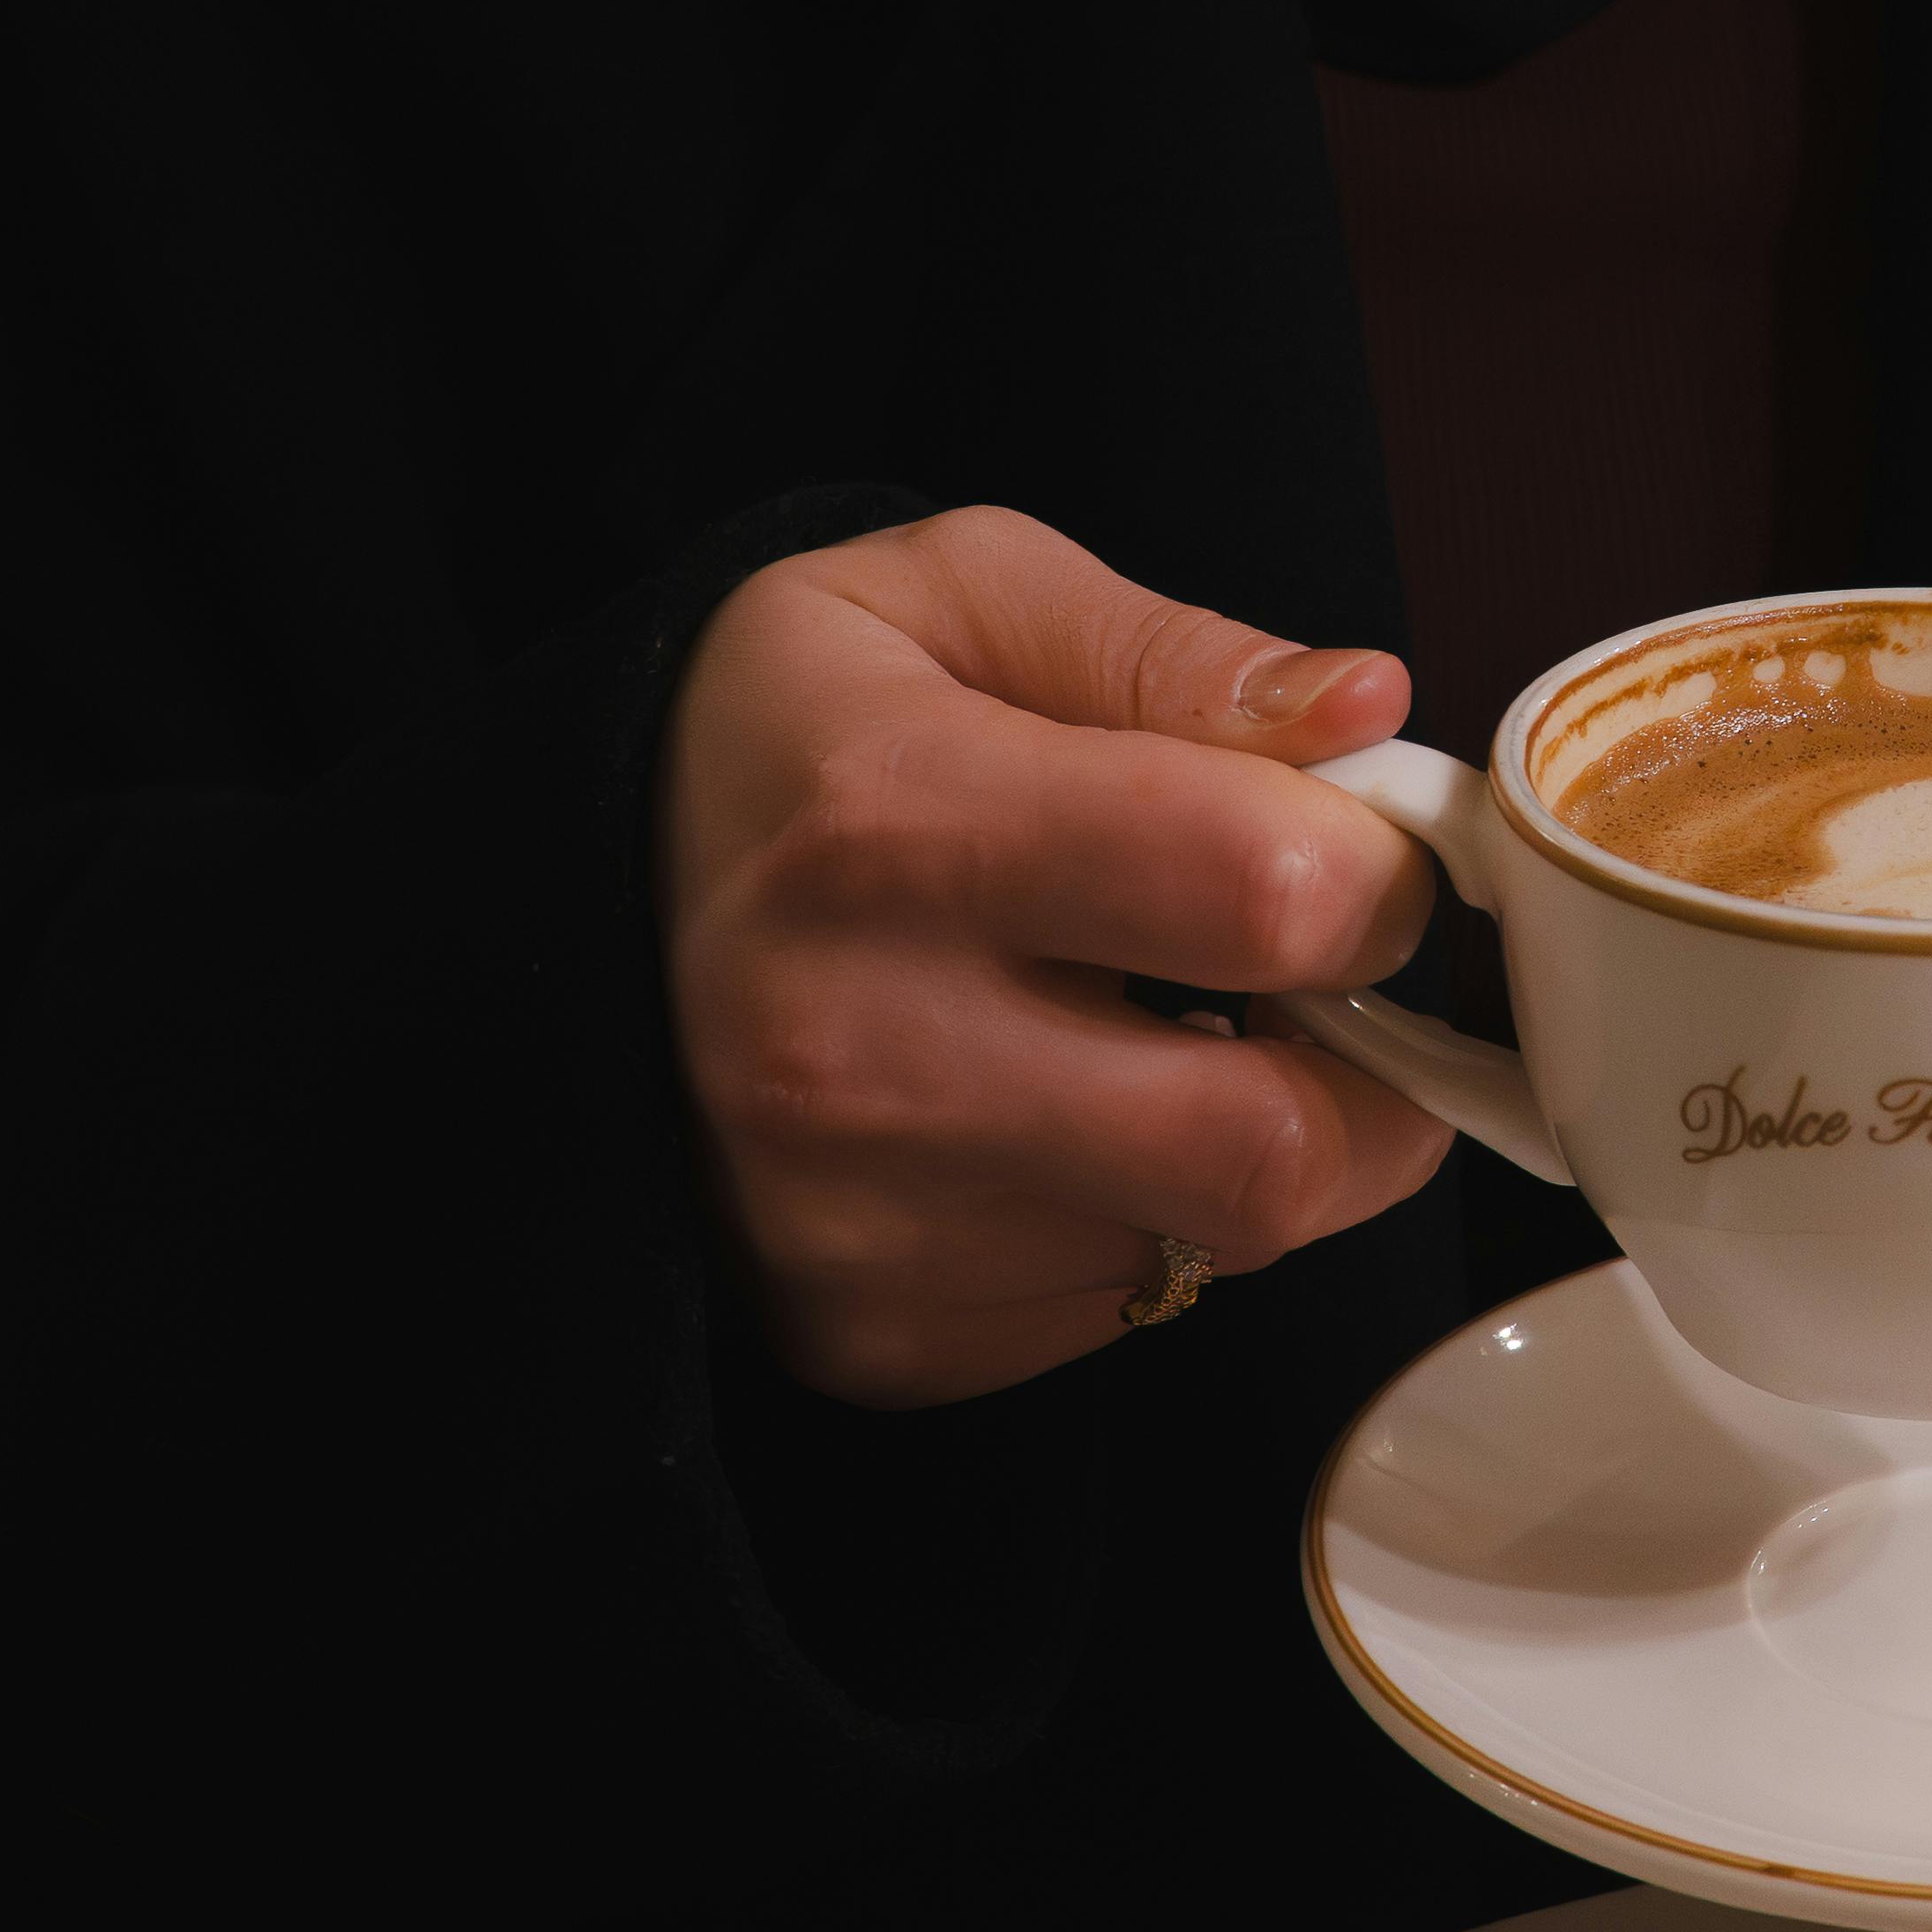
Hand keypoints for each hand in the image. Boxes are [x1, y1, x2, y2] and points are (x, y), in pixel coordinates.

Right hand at [659, 506, 1449, 1403]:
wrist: (554, 914)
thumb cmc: (785, 738)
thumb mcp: (951, 598)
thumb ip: (1170, 652)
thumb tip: (1367, 715)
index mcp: (900, 827)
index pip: (1266, 892)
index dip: (1377, 877)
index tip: (1353, 852)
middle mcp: (867, 1053)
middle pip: (1276, 1148)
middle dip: (1374, 1075)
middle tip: (1328, 992)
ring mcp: (863, 1224)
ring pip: (1220, 1243)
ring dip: (1254, 1142)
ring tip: (1160, 1031)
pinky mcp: (874, 1333)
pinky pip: (1124, 1309)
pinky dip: (1146, 1218)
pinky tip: (1060, 1119)